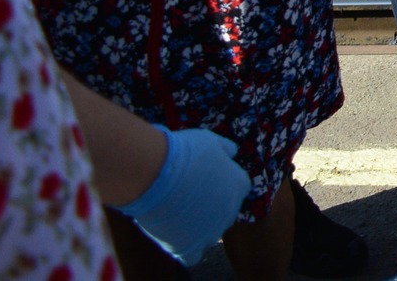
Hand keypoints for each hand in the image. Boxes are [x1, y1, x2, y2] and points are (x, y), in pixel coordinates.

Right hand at [123, 127, 250, 263]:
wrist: (156, 173)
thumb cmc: (184, 152)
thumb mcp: (211, 141)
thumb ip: (225, 149)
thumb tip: (232, 152)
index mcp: (239, 185)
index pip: (239, 187)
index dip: (223, 182)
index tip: (205, 178)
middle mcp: (230, 211)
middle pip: (225, 211)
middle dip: (211, 205)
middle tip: (188, 195)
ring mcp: (210, 231)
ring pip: (211, 233)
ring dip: (199, 226)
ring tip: (177, 213)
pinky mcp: (188, 247)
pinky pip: (193, 255)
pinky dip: (186, 248)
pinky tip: (175, 236)